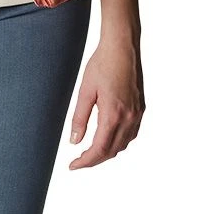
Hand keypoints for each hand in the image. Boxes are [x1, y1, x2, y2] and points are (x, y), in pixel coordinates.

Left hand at [67, 35, 144, 168]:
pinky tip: (108, 137)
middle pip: (112, 151)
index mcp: (114, 114)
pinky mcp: (141, 108)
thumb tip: (74, 142)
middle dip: (95, 159)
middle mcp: (129, 118)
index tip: (73, 166)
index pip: (100, 149)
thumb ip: (80, 117)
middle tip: (78, 161)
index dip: (85, 162)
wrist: (122, 47)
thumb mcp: (85, 90)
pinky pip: (131, 134)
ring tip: (90, 151)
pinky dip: (118, 141)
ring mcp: (137, 114)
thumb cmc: (102, 64)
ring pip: (123, 144)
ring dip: (107, 152)